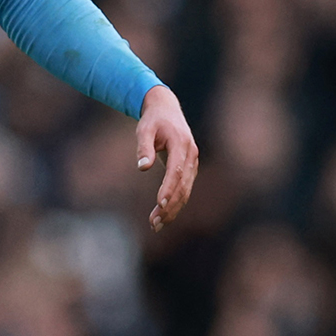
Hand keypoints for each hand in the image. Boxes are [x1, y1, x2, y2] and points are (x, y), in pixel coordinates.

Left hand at [136, 86, 197, 231]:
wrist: (166, 110)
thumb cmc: (153, 120)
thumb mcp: (144, 129)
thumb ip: (143, 147)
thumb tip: (142, 168)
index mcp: (181, 144)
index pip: (176, 171)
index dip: (169, 188)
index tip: (159, 204)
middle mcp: (191, 155)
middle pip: (182, 185)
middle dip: (169, 206)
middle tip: (154, 223)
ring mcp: (193, 163)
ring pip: (185, 191)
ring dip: (172, 209)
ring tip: (156, 225)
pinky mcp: (190, 169)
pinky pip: (184, 189)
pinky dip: (175, 203)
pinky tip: (163, 216)